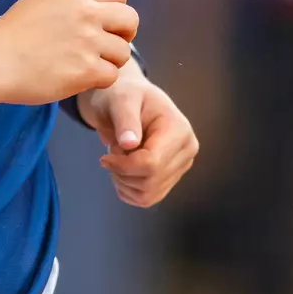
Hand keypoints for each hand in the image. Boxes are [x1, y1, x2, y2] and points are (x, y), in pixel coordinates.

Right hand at [0, 0, 137, 106]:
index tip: (106, 23)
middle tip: (108, 45)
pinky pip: (112, 76)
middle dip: (124, 34)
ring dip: (110, 61)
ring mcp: (88, 42)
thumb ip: (70, 0)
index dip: (116, 10)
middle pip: (130, 20)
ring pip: (123, 52)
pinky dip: (99, 80)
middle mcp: (86, 13)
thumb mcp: (41, 0)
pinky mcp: (86, 70)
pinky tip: (80, 78)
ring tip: (88, 65)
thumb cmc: (10, 33)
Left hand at [75, 65, 198, 207]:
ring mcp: (181, 167)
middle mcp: (187, 151)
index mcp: (179, 130)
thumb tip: (129, 144)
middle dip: (122, 172)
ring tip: (119, 157)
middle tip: (113, 152)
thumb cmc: (124, 95)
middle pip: (150, 182)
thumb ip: (125, 119)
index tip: (105, 156)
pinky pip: (146, 199)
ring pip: (148, 195)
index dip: (123, 165)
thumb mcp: (121, 99)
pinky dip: (128, 189)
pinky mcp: (170, 178)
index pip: (152, 163)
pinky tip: (123, 169)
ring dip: (123, 182)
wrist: (128, 100)